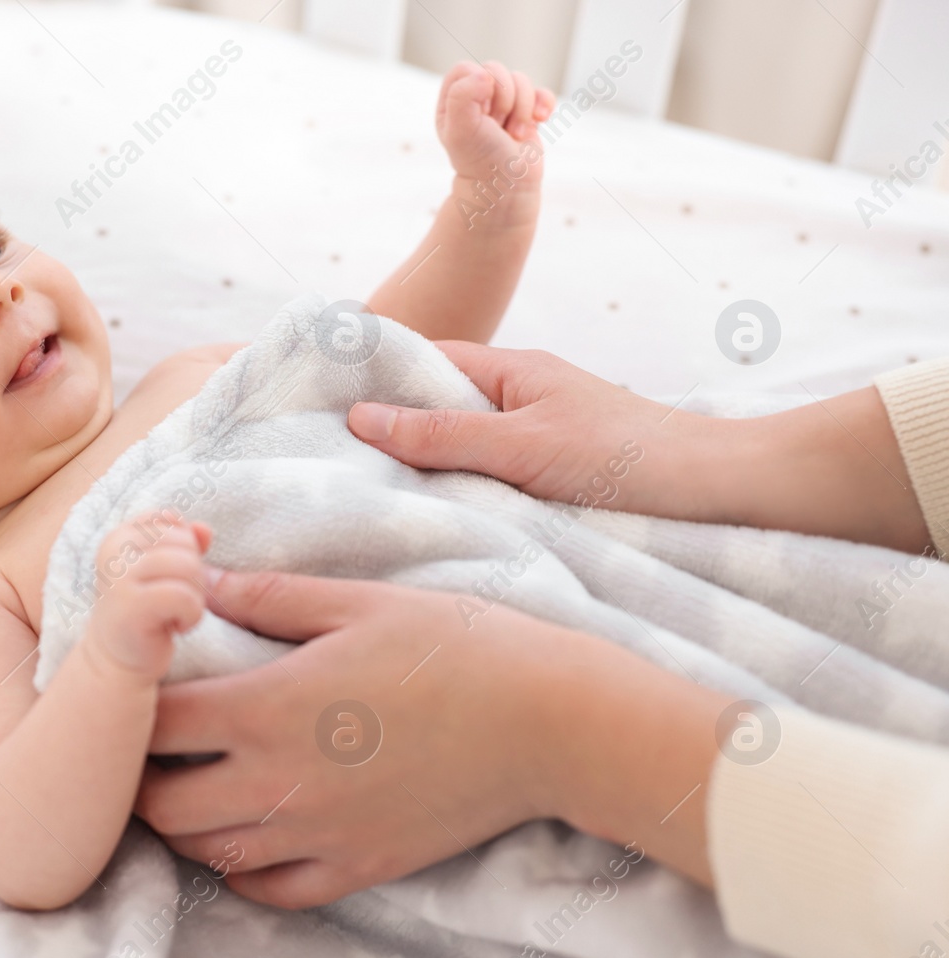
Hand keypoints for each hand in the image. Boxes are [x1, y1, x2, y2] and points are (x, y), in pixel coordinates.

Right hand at [84, 513, 212, 680]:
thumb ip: (186, 543)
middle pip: (185, 542)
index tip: (169, 577)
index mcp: (120, 536)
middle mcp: (114, 551)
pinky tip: (177, 627)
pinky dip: (191, 615)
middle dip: (194, 574)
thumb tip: (205, 529)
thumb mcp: (166, 570)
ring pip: (188, 567)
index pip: (170, 519)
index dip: (185, 548)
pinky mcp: (130, 607)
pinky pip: (184, 597)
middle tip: (175, 601)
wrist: (118, 660)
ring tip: (177, 613)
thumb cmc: (147, 610)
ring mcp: (119, 578)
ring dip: (195, 596)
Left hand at [135, 565, 723, 908]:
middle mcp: (279, 782)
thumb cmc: (456, 645)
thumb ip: (269, 595)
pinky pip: (271, 891)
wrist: (548, 722)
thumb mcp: (358, 602)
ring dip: (184, 826)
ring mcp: (316, 834)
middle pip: (162, 805)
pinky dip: (242, 872)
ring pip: (207, 853)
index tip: (139, 689)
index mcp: (268, 707)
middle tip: (151, 749)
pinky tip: (247, 837)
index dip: (132, 706)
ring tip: (191, 788)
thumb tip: (201, 580)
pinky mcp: (357, 868)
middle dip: (141, 776)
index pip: (154, 724)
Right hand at [352, 341, 698, 512]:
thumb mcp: (520, 447)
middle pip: (438, 405)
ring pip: (463, 444)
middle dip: (393, 428)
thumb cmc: (625, 459)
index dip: (376, 380)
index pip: (425, 362)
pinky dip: (461, 489)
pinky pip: (489, 474)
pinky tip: (437, 514)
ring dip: (428, 465)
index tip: (324, 404)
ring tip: (373, 492)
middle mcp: (522, 396)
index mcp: (513, 370)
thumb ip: (442, 434)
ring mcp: (538, 435)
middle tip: (334, 459)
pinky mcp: (552, 474)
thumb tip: (362, 418)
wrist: (716, 492)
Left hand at [436, 61, 554, 187]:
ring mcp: (503, 104)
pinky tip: (540, 120)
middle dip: (504, 100)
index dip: (479, 85)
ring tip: (513, 134)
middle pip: (496, 70)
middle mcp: (476, 99)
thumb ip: (462, 96)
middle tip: (497, 127)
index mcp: (452, 101)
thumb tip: (484, 73)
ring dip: (522, 110)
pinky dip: (544, 104)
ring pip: (520, 80)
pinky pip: (541, 91)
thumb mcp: (460, 130)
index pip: (465, 69)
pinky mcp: (526, 112)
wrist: (507, 187)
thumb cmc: (480, 161)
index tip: (483, 112)